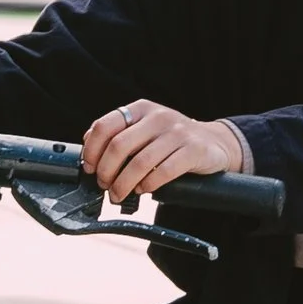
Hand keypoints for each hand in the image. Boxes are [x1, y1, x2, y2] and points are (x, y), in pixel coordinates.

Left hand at [82, 100, 246, 206]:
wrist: (214, 144)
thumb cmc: (172, 141)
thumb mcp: (146, 130)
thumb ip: (120, 134)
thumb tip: (87, 144)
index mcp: (141, 109)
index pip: (105, 126)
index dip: (92, 150)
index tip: (90, 168)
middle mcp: (158, 116)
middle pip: (119, 146)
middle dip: (106, 171)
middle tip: (105, 185)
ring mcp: (178, 132)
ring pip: (140, 162)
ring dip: (124, 184)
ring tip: (119, 194)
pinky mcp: (194, 150)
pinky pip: (164, 171)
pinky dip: (149, 185)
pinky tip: (143, 190)